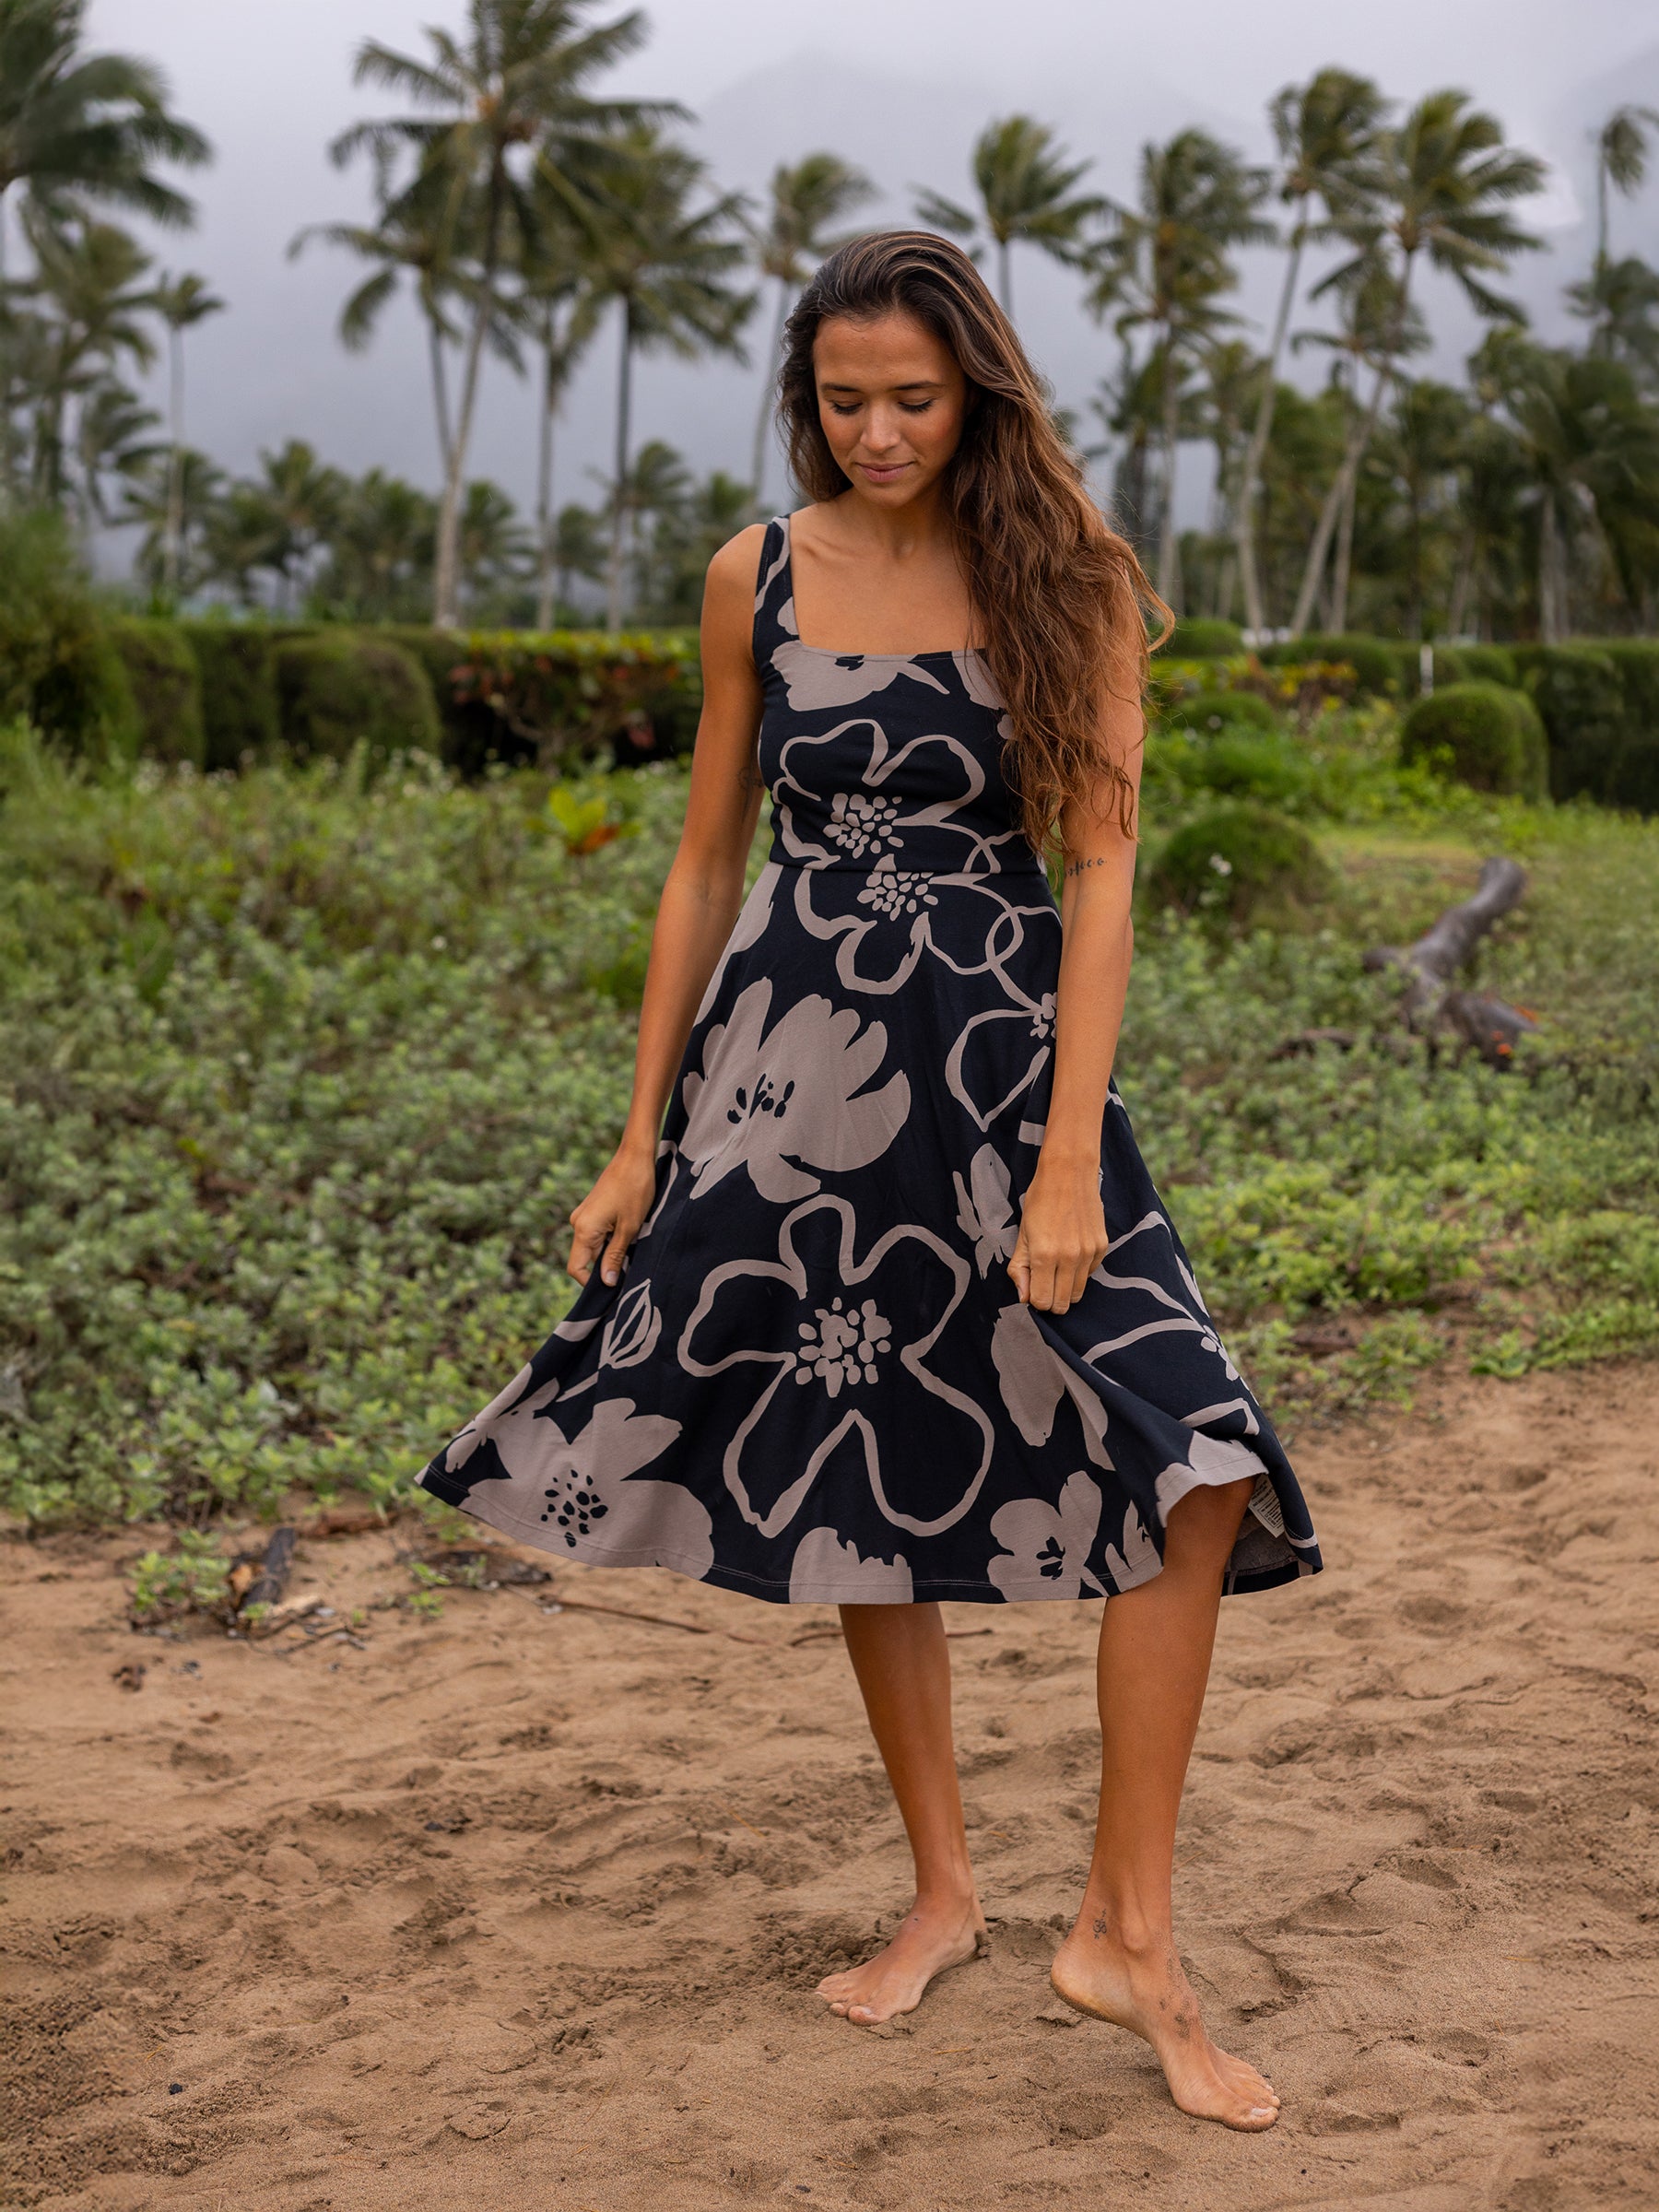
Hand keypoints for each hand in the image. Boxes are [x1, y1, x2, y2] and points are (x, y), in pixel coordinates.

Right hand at [568, 1144, 658, 1288]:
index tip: (615, 1286)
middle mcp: (577, 1223)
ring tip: (632, 1247)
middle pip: (585, 1258)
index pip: (576, 1268)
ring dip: (610, 1252)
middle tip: (629, 1268)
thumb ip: (615, 1257)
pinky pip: (596, 1233)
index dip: (593, 1282)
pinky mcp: (592, 1209)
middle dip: (605, 1267)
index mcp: (583, 1229)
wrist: (635, 1156)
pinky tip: (629, 1234)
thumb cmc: (635, 1190)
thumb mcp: (629, 1228)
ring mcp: (583, 1215)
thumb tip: (607, 1283)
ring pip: (593, 1246)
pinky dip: (610, 1239)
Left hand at [1007, 1159, 1107, 1314]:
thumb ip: (1020, 1268)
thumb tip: (1024, 1298)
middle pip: (1063, 1304)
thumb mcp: (1023, 1234)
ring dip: (1065, 1289)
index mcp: (1044, 1255)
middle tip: (1044, 1285)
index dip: (1036, 1300)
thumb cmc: (1040, 1201)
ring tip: (1056, 1271)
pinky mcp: (1101, 1247)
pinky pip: (1089, 1275)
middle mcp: (1069, 1258)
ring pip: (1078, 1293)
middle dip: (1051, 1301)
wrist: (1069, 1173)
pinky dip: (1079, 1273)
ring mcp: (1088, 1253)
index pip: (1042, 1301)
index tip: (1033, 1288)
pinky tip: (1070, 1255)